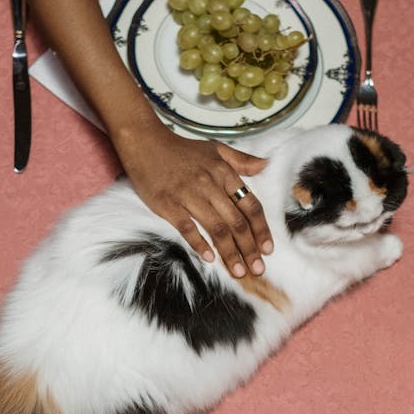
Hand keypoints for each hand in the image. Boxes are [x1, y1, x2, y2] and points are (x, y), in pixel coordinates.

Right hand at [120, 124, 273, 276]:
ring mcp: (188, 195)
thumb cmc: (181, 149)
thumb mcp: (215, 149)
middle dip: (249, 249)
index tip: (268, 248)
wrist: (145, 143)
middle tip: (257, 268)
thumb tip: (265, 166)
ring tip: (238, 271)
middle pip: (237, 222)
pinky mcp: (168, 204)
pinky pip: (187, 228)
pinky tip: (210, 258)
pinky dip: (199, 244)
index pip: (250, 205)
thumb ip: (242, 160)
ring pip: (216, 228)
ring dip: (230, 252)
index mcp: (224, 173)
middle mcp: (210, 185)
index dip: (261, 229)